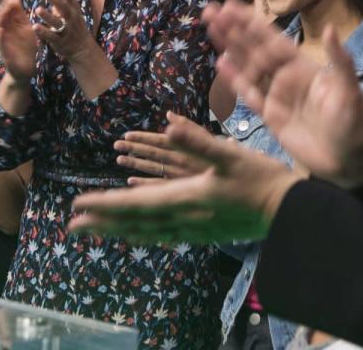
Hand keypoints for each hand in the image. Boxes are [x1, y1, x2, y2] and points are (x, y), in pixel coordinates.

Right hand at [0, 0, 38, 81]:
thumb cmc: (26, 47)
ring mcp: (2, 44)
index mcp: (9, 26)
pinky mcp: (4, 54)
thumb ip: (20, 15)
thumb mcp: (25, 28)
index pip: (6, 12)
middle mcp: (3, 33)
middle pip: (0, 18)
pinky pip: (0, 45)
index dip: (7, 4)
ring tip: (3, 11)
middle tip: (9, 0)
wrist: (27, 69)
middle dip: (4, 9)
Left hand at [33, 0, 95, 61]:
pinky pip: (52, 37)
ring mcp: (67, 30)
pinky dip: (44, 32)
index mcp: (74, 9)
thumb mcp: (70, 11)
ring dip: (48, 16)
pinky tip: (35, 27)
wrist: (83, 49)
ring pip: (58, 22)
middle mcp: (72, 18)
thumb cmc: (73, 26)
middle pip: (63, 6)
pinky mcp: (61, 42)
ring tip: (37, 9)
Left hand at [70, 116, 298, 243]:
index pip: (135, 204)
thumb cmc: (261, 178)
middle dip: (101, 223)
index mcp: (186, 198)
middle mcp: (185, 219)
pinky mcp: (203, 233)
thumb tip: (167, 125)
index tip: (77, 206)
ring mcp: (194, 230)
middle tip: (71, 227)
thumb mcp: (229, 153)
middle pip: (134, 223)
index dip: (104, 204)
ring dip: (118, 231)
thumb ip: (197, 139)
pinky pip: (163, 237)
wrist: (290, 210)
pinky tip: (138, 235)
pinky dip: (142, 235)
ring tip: (97, 233)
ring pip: (146, 233)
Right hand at [203, 0, 362, 187]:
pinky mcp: (271, 117)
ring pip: (247, 67)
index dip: (252, 23)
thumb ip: (339, 61)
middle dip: (233, 29)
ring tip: (211, 28)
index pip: (272, 40)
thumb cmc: (356, 125)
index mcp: (303, 67)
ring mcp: (277, 96)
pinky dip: (235, 80)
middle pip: (254, 48)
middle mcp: (287, 77)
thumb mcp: (349, 91)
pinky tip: (221, 64)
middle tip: (210, 10)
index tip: (233, 5)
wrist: (351, 162)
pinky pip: (249, 95)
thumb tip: (331, 28)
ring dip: (230, 48)